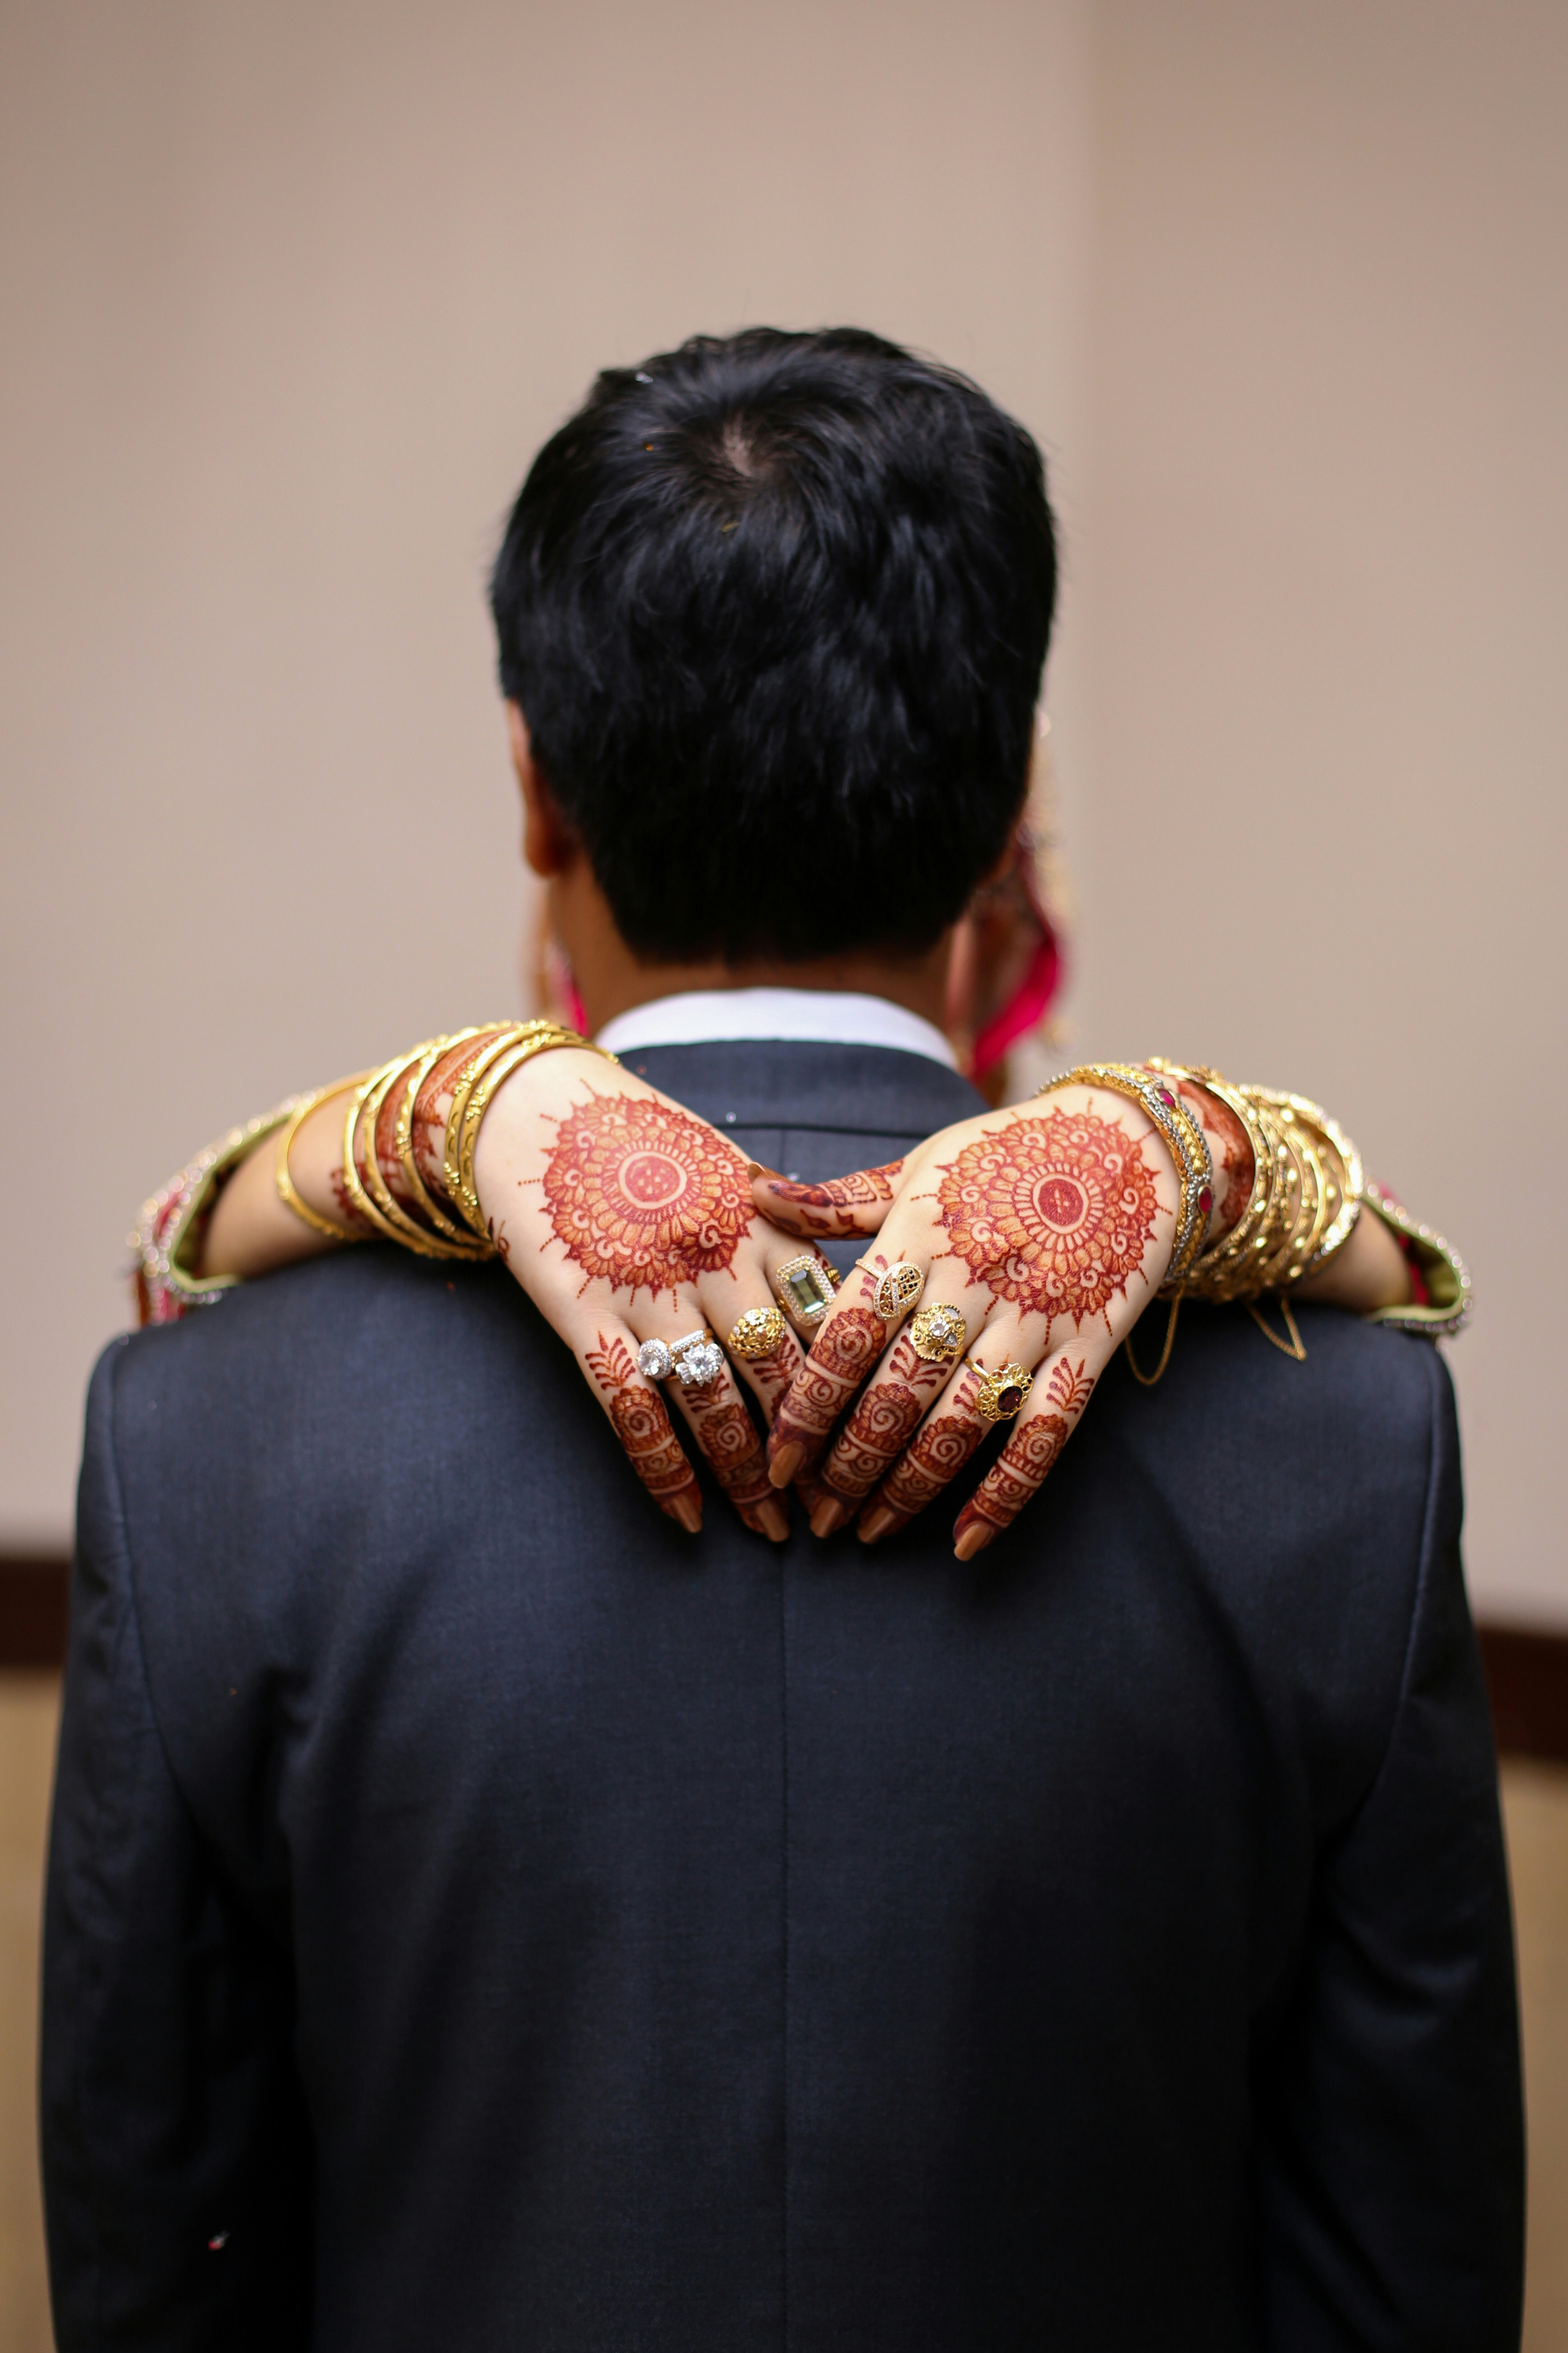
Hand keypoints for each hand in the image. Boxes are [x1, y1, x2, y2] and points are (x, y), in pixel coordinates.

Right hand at [204, 1038, 846, 1541]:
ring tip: (774, 1530)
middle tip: (843, 1511)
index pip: (828, 1320)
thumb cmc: (643, 1140)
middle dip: (817, 1449)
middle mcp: (714, 1258)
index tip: (881, 1442)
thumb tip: (857, 1285)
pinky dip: (663, 1467)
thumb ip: (788, 1226)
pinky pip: (631, 1406)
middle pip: (782, 1372)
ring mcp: (648, 1288)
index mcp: (761, 1222)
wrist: (534, 1109)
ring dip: (747, 1474)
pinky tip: (688, 1518)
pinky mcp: (584, 1311)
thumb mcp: (731, 1168)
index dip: (859, 1388)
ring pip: (714, 1400)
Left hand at [750, 1083, 1183, 1558]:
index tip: (776, 1461)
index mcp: (920, 1236)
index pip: (848, 1334)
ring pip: (963, 1421)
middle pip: (899, 1390)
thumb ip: (840, 1199)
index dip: (808, 1404)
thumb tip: (755, 1194)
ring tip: (867, 1530)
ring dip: (910, 1485)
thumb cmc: (1005, 1154)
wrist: (1131, 1141)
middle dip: (849, 1463)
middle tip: (813, 1513)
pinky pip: (1047, 1431)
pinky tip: (964, 1539)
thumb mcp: (920, 1166)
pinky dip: (1007, 1491)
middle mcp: (974, 1282)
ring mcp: (1036, 1318)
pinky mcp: (1090, 1345)